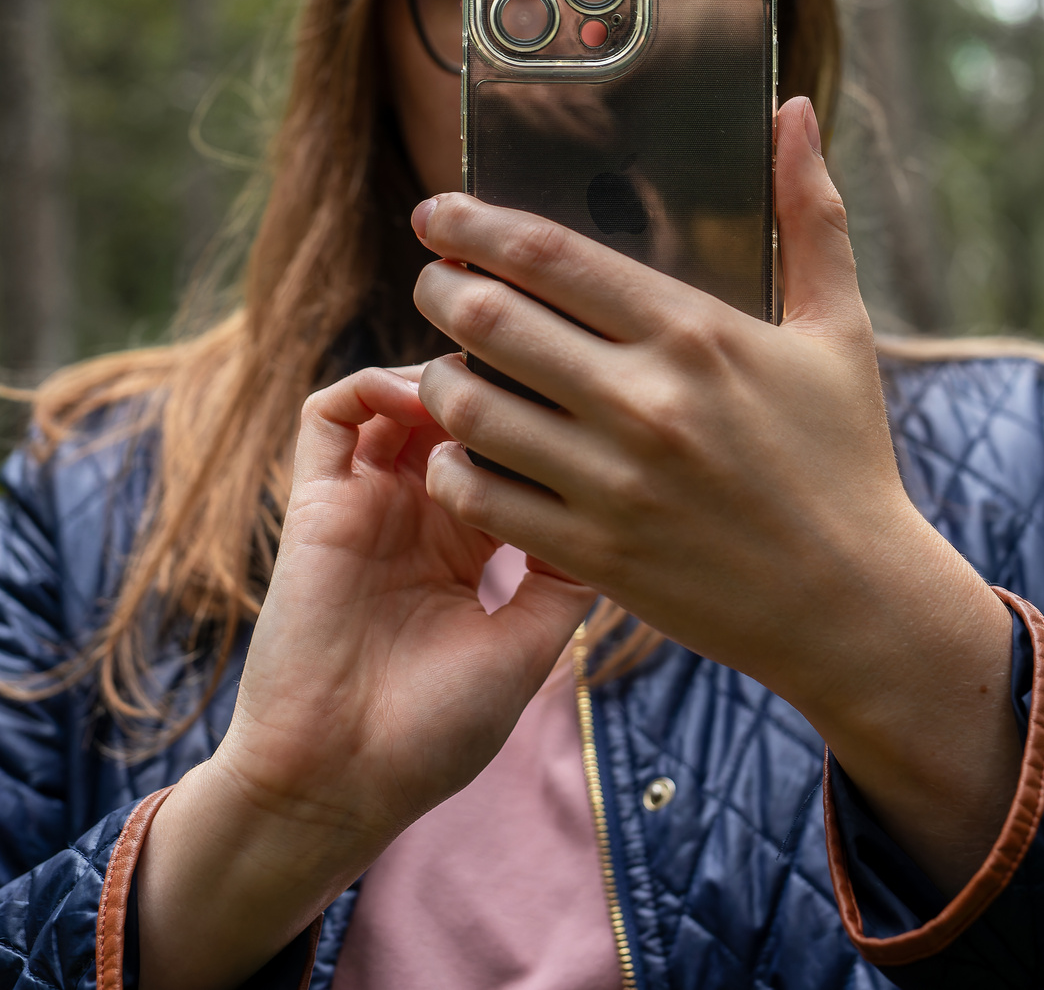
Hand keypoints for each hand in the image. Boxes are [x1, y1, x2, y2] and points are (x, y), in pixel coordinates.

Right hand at [137, 364, 593, 989]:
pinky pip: (326, 415)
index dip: (541, 417)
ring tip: (474, 384)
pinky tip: (414, 397)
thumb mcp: (530, 646)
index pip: (510, 448)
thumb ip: (567, 572)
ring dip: (436, 376)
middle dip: (493, 382)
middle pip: (456, 411)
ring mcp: (366, 504)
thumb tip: (621, 508)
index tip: (581, 398)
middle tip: (530, 368)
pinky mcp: (314, 504)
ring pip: (397, 397)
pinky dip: (369, 385)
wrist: (340, 783)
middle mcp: (419, 514)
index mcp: (471, 545)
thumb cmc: (436, 732)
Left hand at [413, 97, 1019, 895]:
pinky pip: (482, 497)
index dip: (473, 224)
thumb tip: (796, 109)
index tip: (436, 213)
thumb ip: (809, 214)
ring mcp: (614, 482)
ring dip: (437, 377)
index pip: (549, 254)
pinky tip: (460, 451)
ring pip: (471, 409)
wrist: (855, 604)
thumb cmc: (845, 457)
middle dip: (438, 289)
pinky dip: (452, 466)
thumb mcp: (836, 329)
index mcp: (695, 332)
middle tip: (430, 282)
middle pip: (491, 320)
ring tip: (443, 366)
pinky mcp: (595, 554)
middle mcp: (645, 400)